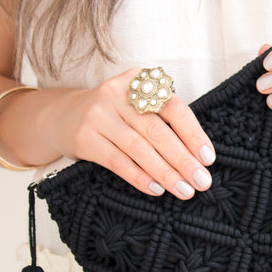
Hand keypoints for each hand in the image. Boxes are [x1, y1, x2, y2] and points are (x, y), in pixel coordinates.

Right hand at [35, 68, 214, 198]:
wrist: (62, 116)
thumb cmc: (116, 114)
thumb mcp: (138, 105)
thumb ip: (164, 120)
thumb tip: (199, 158)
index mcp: (139, 80)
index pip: (173, 108)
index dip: (193, 134)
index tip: (208, 159)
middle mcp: (118, 93)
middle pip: (157, 131)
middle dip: (183, 159)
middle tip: (202, 182)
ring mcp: (98, 115)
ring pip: (139, 148)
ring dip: (165, 173)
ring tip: (184, 190)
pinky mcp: (84, 137)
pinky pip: (117, 161)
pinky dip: (139, 177)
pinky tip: (156, 189)